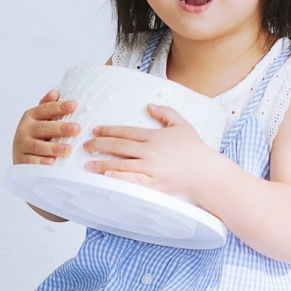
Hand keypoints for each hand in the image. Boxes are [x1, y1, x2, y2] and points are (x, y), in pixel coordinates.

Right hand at [12, 89, 81, 164]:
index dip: (60, 107)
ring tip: (68, 149)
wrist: (21, 157)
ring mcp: (22, 146)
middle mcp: (25, 129)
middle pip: (44, 127)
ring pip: (39, 146)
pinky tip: (53, 163)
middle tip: (77, 129)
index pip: (45, 109)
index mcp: (30, 116)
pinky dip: (42, 163)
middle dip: (61, 128)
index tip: (74, 105)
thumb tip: (55, 92)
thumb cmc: (35, 135)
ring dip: (54, 148)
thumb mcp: (39, 119)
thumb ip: (47, 106)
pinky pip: (33, 162)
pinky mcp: (22, 161)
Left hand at [83, 105, 218, 199]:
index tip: (95, 130)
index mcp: (154, 137)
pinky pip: (132, 182)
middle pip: (119, 146)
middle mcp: (150, 152)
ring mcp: (151, 169)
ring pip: (121, 164)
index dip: (108, 130)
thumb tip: (149, 105)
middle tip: (85, 145)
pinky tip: (106, 177)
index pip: (125, 131)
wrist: (205, 171)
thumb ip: (165, 112)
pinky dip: (118, 179)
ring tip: (88, 164)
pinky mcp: (153, 185)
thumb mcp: (181, 124)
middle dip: (99, 145)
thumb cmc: (194, 148)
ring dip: (102, 163)